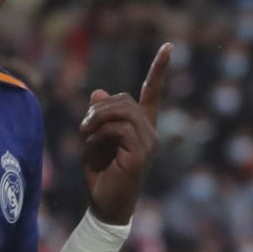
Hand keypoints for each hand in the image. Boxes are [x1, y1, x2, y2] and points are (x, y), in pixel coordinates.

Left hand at [79, 43, 171, 223]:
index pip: (153, 93)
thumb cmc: (100, 173)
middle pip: (125, 99)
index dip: (160, 69)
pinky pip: (119, 128)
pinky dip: (101, 132)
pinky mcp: (140, 154)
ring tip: (85, 131)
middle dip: (100, 106)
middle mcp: (150, 132)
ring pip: (122, 111)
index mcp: (142, 127)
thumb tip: (99, 90)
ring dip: (97, 118)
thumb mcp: (94, 137)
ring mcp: (148, 143)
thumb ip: (99, 116)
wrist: (104, 205)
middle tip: (83, 124)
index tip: (169, 46)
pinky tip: (93, 144)